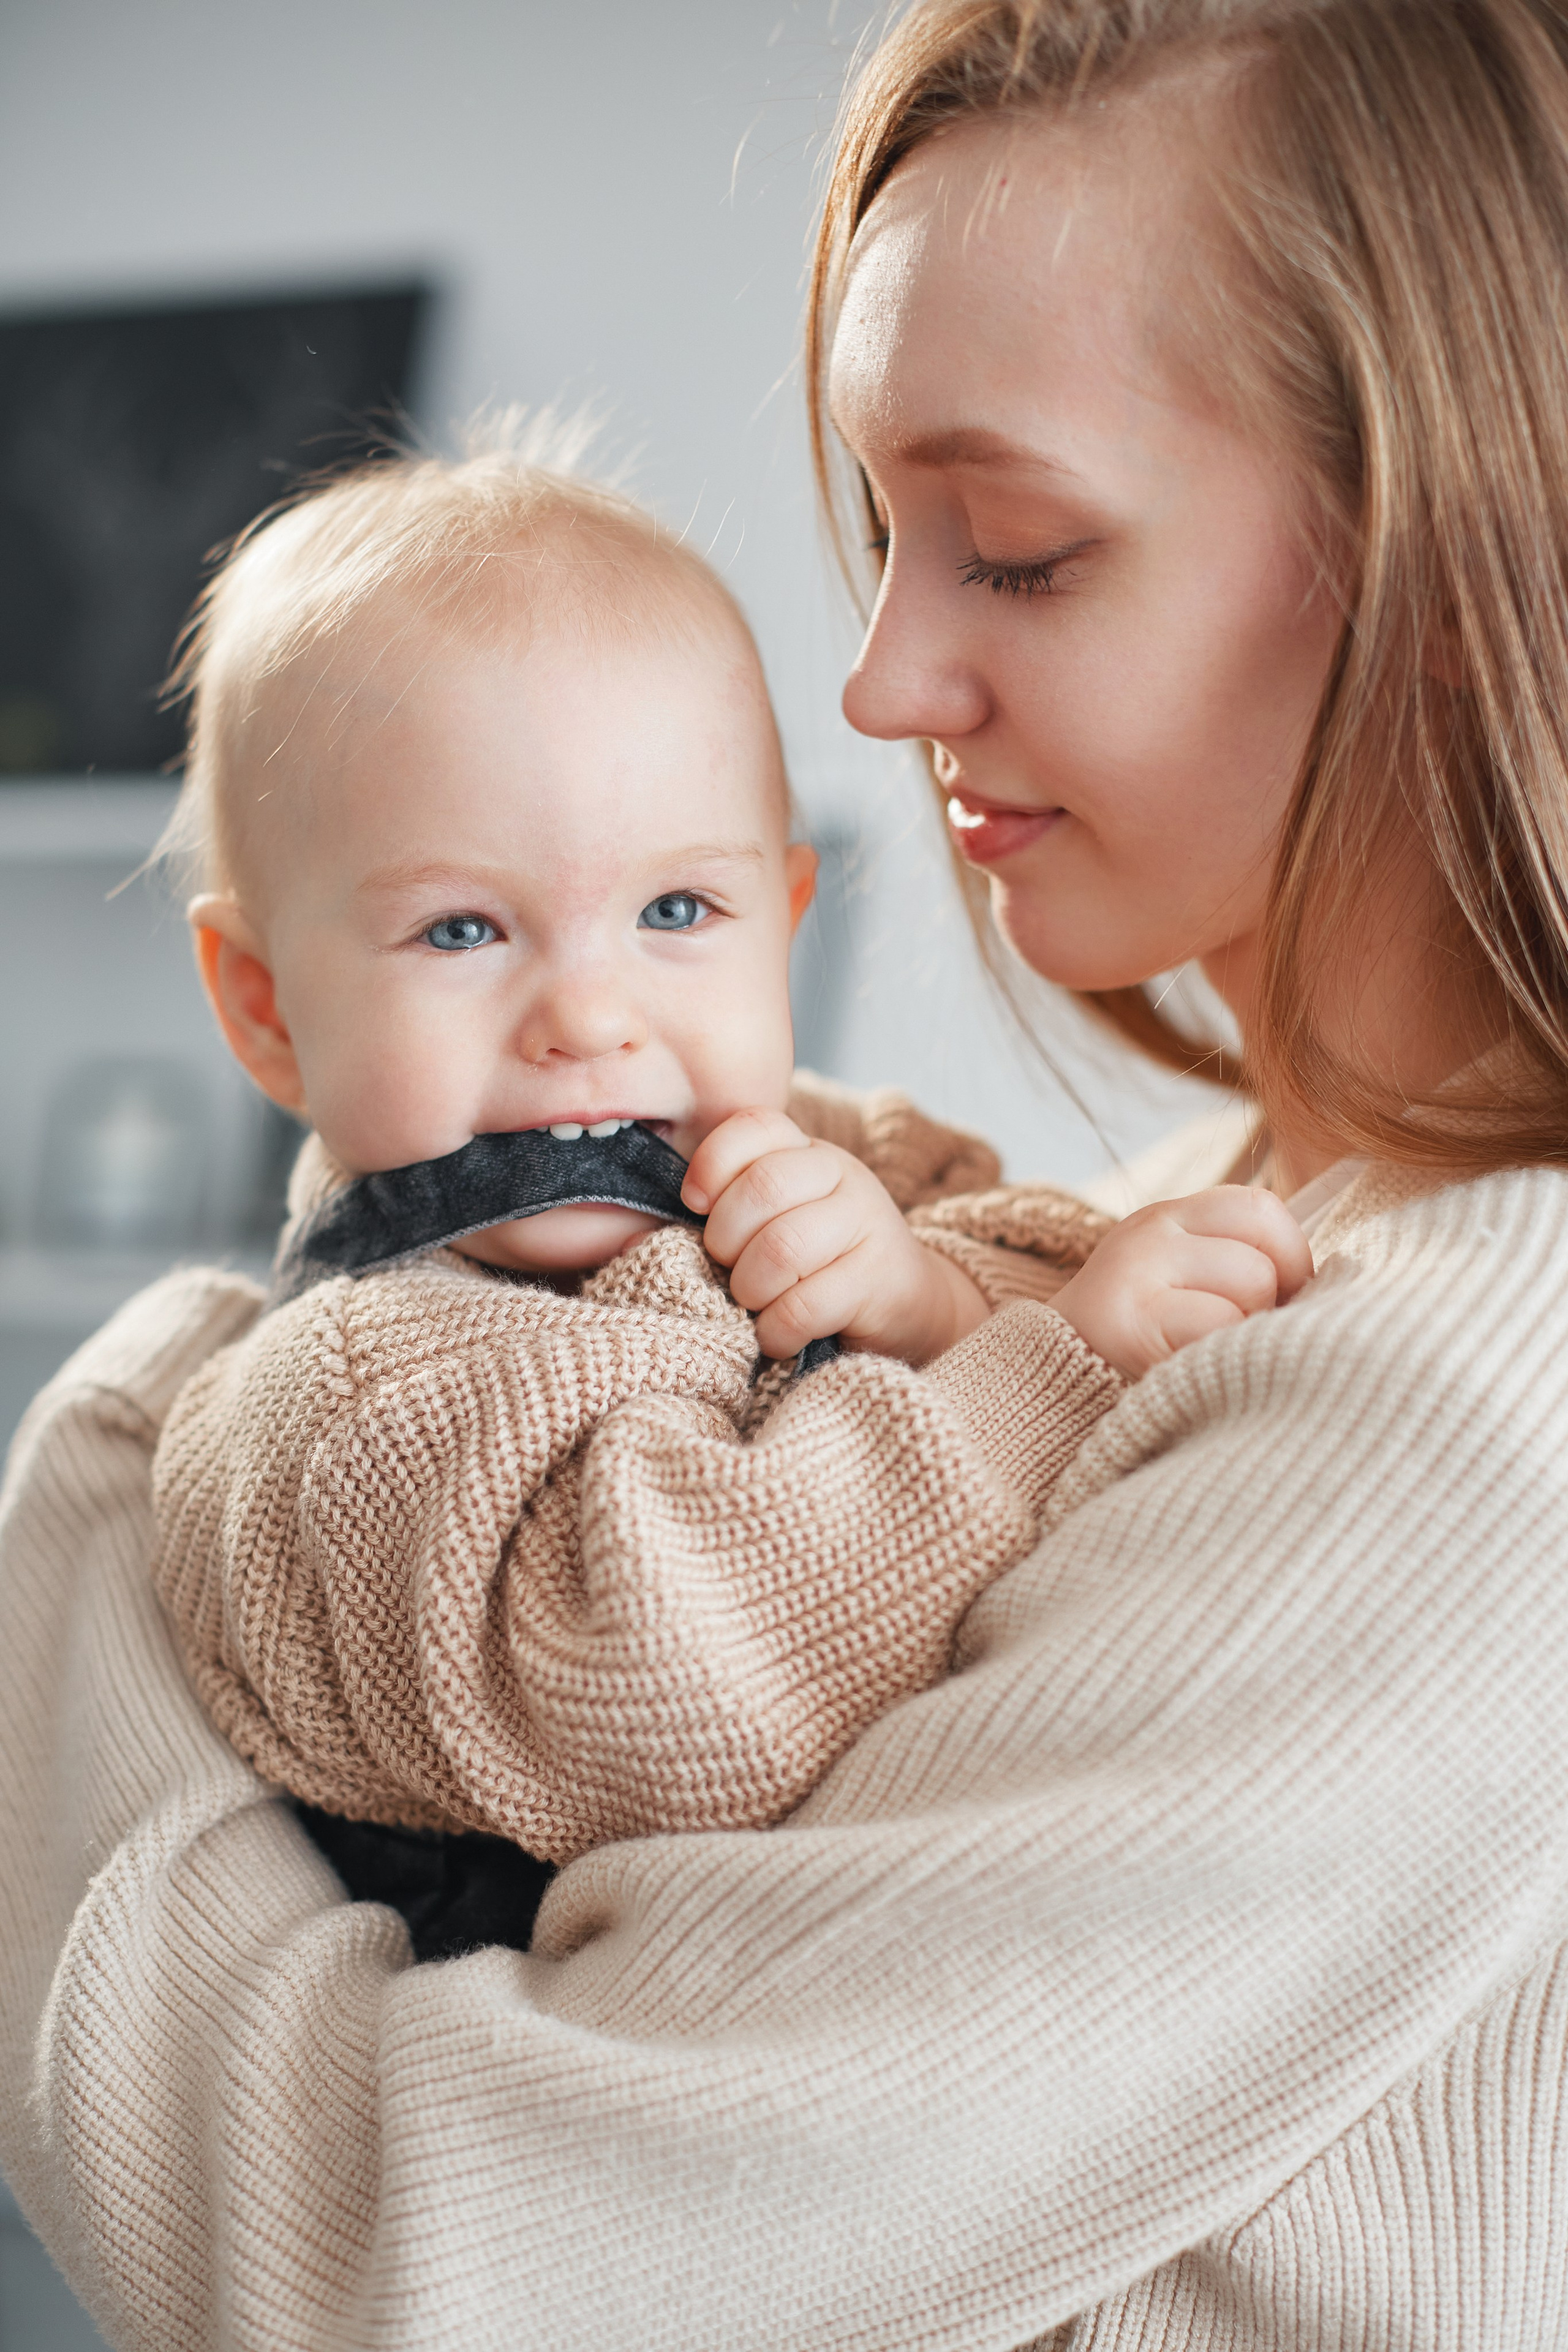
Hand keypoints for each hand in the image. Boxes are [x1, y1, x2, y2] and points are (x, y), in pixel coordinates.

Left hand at [683, 1109, 989, 1364]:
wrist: (910, 1306)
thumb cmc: (819, 1267)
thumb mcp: (777, 1223)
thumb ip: (721, 1217)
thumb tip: (631, 1239)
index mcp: (808, 1154)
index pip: (756, 1126)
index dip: (714, 1163)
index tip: (696, 1204)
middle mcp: (843, 1177)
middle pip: (764, 1187)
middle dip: (725, 1238)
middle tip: (725, 1268)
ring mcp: (868, 1225)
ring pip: (783, 1247)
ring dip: (750, 1288)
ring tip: (753, 1304)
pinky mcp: (880, 1280)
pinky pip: (806, 1304)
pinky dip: (778, 1330)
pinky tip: (779, 1337)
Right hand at [1050, 1185, 1312, 1379]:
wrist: (1046, 1394)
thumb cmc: (1140, 1351)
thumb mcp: (1181, 1285)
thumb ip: (1238, 1265)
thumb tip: (1337, 1284)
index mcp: (1167, 1218)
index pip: (1262, 1208)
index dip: (1289, 1258)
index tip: (1276, 1302)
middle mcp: (1149, 1233)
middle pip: (1265, 1252)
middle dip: (1273, 1302)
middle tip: (1242, 1337)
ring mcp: (1135, 1273)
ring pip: (1251, 1289)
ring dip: (1245, 1337)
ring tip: (1206, 1359)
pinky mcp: (1130, 1323)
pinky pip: (1218, 1332)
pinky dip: (1219, 1364)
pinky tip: (1189, 1376)